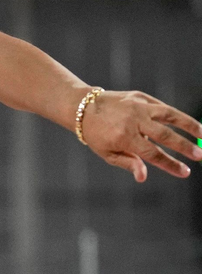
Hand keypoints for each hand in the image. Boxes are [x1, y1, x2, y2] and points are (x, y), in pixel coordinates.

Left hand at [82, 90, 201, 181]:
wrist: (83, 107)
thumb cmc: (97, 135)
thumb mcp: (107, 153)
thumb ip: (128, 163)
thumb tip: (143, 177)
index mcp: (124, 137)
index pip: (153, 153)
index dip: (170, 164)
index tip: (185, 172)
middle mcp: (133, 120)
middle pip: (165, 135)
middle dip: (185, 147)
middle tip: (200, 156)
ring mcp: (137, 106)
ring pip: (169, 115)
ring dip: (189, 125)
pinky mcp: (139, 96)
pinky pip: (162, 107)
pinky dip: (177, 115)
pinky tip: (189, 124)